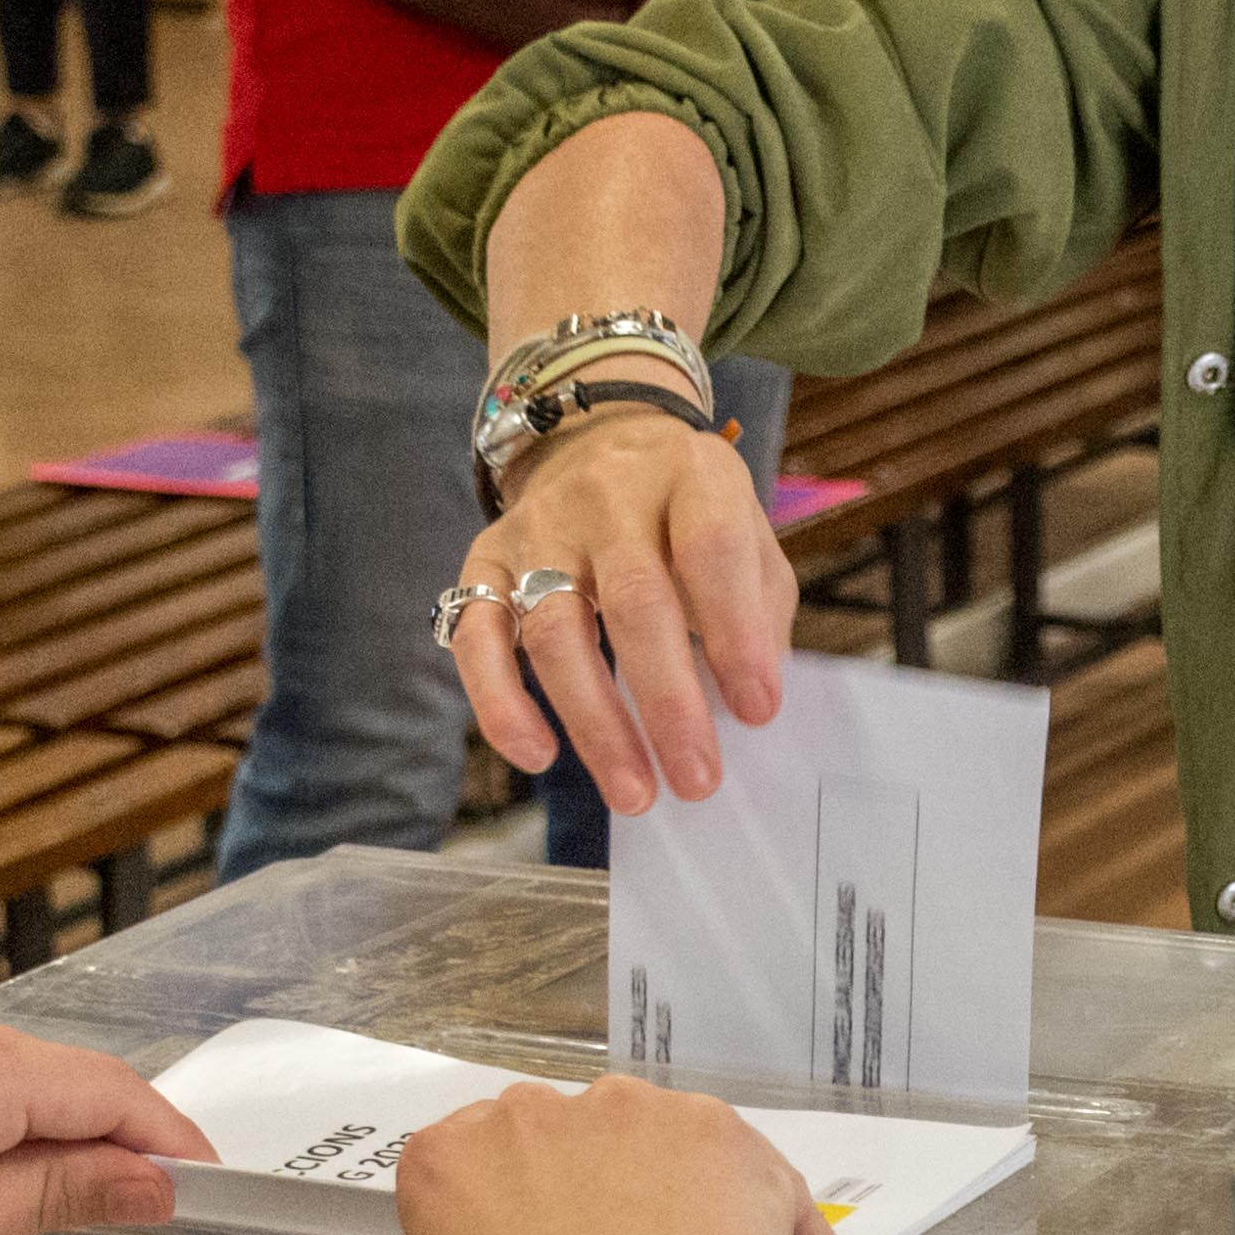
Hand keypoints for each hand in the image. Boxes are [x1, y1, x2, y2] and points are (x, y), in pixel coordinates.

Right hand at [391, 1075, 837, 1234]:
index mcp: (451, 1157)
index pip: (484, 1154)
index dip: (526, 1199)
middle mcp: (534, 1113)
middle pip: (574, 1133)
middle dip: (601, 1184)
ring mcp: (631, 1114)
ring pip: (665, 1138)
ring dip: (685, 1189)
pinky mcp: (719, 1134)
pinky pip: (762, 1175)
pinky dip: (782, 1225)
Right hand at [448, 402, 797, 811]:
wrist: (598, 441)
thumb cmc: (688, 513)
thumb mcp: (746, 533)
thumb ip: (758, 608)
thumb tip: (750, 701)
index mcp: (688, 476)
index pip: (711, 550)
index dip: (735, 634)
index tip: (758, 712)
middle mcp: (607, 495)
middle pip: (635, 601)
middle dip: (668, 702)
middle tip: (697, 780)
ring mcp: (539, 529)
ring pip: (555, 631)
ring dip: (595, 723)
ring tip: (634, 792)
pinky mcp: (485, 559)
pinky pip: (476, 636)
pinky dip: (501, 702)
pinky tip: (538, 754)